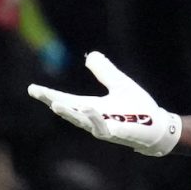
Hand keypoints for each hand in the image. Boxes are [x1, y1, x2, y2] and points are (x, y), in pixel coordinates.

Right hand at [27, 52, 180, 156]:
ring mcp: (104, 128)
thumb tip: (90, 55)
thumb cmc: (139, 108)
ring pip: (83, 122)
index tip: (32, 88)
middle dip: (52, 102)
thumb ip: (105, 72)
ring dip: (70, 113)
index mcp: (92, 107)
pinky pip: (104, 128)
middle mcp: (94, 119)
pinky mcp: (118, 134)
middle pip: (69, 111)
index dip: (49, 95)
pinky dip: (95, 119)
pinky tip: (89, 109)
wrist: (158, 126)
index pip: (67, 100)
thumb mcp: (120, 84)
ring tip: (55, 103)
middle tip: (38, 93)